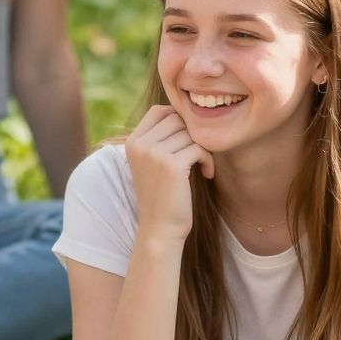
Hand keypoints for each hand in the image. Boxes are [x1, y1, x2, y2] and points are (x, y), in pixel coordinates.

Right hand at [125, 104, 214, 244]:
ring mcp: (154, 154)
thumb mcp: (153, 163)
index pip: (159, 110)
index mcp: (133, 142)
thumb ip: (161, 138)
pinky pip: (199, 148)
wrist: (160, 229)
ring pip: (190, 133)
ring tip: (202, 166)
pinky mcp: (172, 166)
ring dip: (202, 148)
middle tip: (198, 155)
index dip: (179, 120)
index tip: (187, 141)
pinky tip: (207, 173)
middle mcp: (140, 145)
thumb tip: (186, 111)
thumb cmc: (162, 196)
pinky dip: (207, 160)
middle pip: (177, 119)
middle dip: (192, 135)